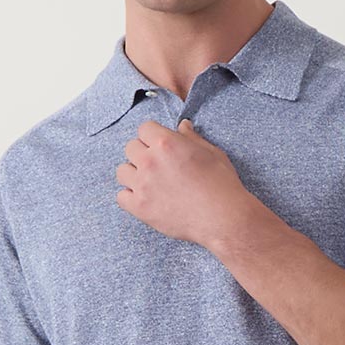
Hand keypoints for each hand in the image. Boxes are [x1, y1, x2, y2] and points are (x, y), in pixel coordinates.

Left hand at [116, 118, 254, 249]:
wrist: (222, 218)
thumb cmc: (220, 184)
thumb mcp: (210, 152)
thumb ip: (191, 138)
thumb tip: (183, 126)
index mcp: (165, 142)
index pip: (144, 129)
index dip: (153, 137)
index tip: (160, 147)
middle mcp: (150, 161)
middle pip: (130, 148)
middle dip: (142, 153)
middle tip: (157, 166)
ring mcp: (143, 185)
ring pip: (122, 171)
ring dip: (133, 174)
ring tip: (148, 183)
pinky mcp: (141, 208)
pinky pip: (121, 197)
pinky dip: (130, 197)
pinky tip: (145, 199)